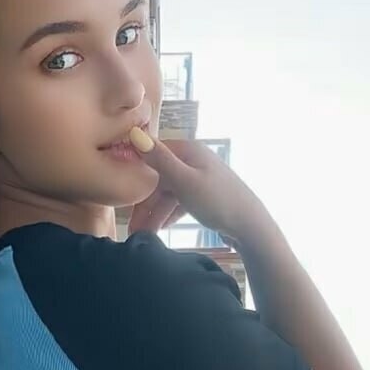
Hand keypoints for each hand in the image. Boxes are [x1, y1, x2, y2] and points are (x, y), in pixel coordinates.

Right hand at [126, 135, 252, 241]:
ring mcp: (199, 179)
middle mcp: (193, 161)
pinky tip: (159, 229)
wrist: (250, 226)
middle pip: (159, 179)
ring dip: (154, 214)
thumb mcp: (185, 181)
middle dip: (144, 203)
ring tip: (142, 235)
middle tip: (132, 228)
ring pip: (168, 194)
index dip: (135, 172)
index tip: (120, 193)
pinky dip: (168, 215)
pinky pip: (179, 203)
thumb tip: (135, 133)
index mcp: (188, 150)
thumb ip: (160, 160)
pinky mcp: (204, 196)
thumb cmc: (218, 201)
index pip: (153, 155)